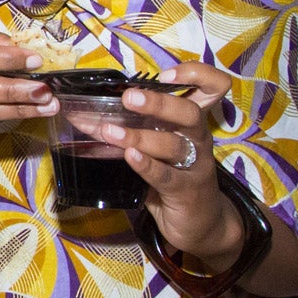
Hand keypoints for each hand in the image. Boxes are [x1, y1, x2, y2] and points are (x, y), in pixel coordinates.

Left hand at [94, 61, 240, 263]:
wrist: (201, 224)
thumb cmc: (174, 178)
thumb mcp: (158, 149)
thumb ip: (131, 130)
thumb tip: (85, 113)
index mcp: (192, 123)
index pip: (213, 87)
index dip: (196, 74)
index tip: (165, 75)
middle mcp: (198, 139)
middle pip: (189, 112)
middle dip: (159, 102)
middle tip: (129, 97)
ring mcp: (196, 166)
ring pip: (173, 144)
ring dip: (140, 137)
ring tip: (111, 132)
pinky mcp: (186, 191)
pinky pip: (166, 176)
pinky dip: (146, 165)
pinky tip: (129, 157)